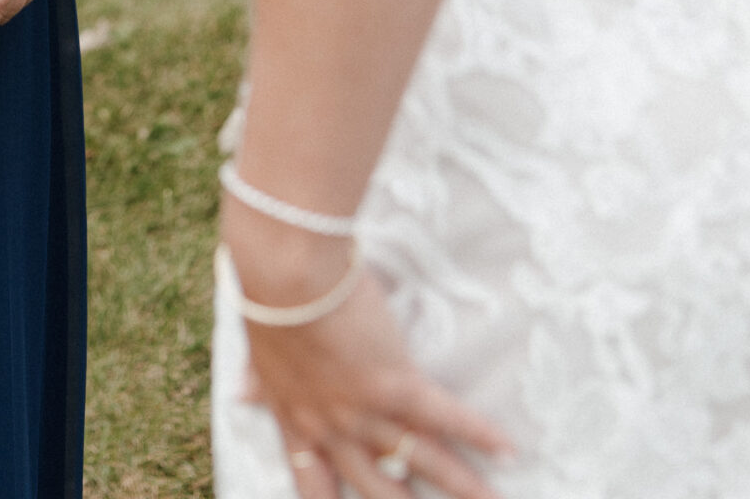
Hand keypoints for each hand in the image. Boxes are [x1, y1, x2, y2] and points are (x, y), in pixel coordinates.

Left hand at [220, 207, 512, 498]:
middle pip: (375, 489)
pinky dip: (480, 434)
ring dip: (461, 485)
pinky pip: (445, 417)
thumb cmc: (269, 297)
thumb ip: (260, 382)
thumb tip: (239, 393)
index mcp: (295, 421)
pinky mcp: (396, 383)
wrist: (285, 272)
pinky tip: (510, 449)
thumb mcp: (260, 351)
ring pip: (420, 461)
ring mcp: (366, 411)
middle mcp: (332, 429)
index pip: (311, 483)